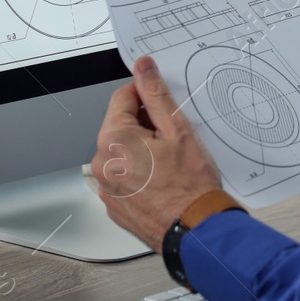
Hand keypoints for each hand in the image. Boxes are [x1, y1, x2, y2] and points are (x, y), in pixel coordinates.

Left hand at [91, 55, 224, 252]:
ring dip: (141, 151)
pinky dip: (139, 174)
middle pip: (120, 126)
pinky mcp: (114, 206)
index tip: (159, 99)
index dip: (144, 93)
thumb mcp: (178, 130)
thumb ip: (156, 95)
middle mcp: (102, 164)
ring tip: (169, 163)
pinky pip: (123, 178)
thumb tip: (143, 68)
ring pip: (122, 153)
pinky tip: (162, 180)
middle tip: (172, 138)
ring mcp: (106, 188)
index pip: (122, 97)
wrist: (197, 232)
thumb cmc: (191, 188)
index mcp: (114, 140)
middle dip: (144, 125)